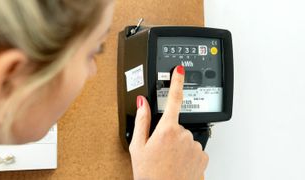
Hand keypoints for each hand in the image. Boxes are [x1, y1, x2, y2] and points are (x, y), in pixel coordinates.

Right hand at [130, 65, 207, 179]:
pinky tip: (178, 163)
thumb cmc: (149, 174)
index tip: (180, 70)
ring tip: (168, 159)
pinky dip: (187, 154)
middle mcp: (184, 135)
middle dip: (169, 133)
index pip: (174, 98)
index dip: (177, 81)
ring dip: (179, 145)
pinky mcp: (203, 157)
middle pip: (177, 124)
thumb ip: (141, 120)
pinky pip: (194, 149)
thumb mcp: (138, 146)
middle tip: (160, 149)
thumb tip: (142, 102)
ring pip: (186, 138)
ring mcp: (195, 147)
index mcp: (167, 130)